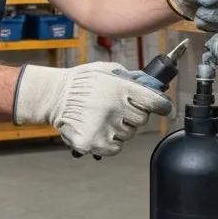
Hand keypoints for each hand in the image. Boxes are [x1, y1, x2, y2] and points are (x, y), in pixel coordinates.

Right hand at [13, 62, 171, 156]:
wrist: (54, 96)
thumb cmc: (81, 81)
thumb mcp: (108, 70)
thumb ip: (131, 78)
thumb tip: (152, 84)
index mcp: (121, 89)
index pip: (155, 102)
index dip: (162, 106)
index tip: (164, 108)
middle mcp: (116, 108)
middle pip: (141, 120)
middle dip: (133, 115)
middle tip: (118, 109)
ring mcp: (105, 127)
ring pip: (128, 135)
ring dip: (120, 129)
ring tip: (103, 118)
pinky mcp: (94, 143)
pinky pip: (115, 148)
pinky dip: (110, 143)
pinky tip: (99, 130)